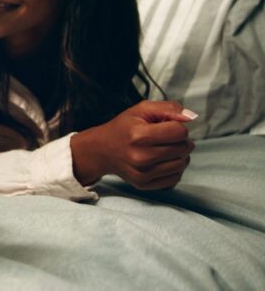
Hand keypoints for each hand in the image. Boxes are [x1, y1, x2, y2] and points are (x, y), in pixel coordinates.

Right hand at [71, 101, 195, 189]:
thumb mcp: (141, 110)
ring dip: (180, 155)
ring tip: (166, 149)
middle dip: (180, 141)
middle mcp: (140, 157)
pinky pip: (175, 178)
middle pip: (183, 148)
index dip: (177, 126)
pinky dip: (173, 169)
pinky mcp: (143, 184)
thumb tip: (191, 118)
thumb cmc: (124, 128)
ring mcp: (142, 173)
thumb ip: (168, 108)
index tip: (166, 126)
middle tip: (166, 138)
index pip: (180, 132)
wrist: (101, 150)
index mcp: (139, 135)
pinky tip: (162, 162)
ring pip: (182, 164)